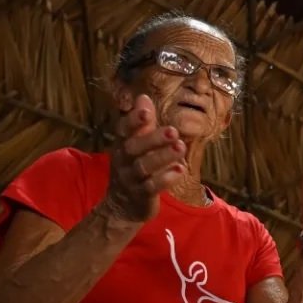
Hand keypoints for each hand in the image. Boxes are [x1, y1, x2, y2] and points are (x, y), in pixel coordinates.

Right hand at [103, 96, 187, 221]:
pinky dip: (165, 179)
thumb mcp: (135, 145)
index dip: (133, 120)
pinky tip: (180, 170)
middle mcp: (123, 160)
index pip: (123, 130)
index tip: (146, 110)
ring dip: (163, 156)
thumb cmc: (134, 168)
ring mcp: (131, 179)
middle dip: (153, 138)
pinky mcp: (141, 195)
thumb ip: (141, 124)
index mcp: (122, 145)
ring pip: (144, 167)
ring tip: (181, 147)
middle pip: (134, 147)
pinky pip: (151, 187)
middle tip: (173, 130)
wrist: (122, 206)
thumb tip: (143, 97)